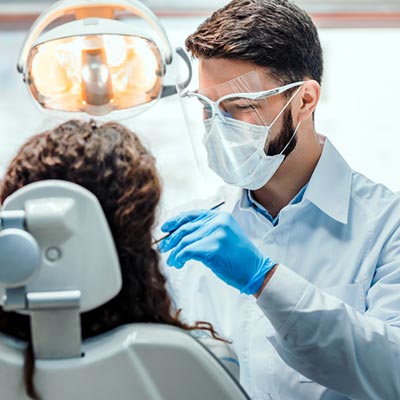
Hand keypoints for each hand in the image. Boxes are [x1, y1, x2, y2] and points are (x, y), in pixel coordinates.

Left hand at [158, 209, 275, 294]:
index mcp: (220, 216)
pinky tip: (179, 263)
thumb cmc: (239, 257)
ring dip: (175, 252)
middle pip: (186, 228)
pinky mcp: (213, 248)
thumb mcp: (225, 235)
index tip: (165, 228)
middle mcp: (218, 221)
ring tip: (173, 261)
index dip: (175, 221)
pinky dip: (179, 258)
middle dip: (171, 239)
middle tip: (164, 248)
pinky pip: (187, 251)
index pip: (192, 215)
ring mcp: (216, 234)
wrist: (255, 270)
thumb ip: (207, 230)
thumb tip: (181, 234)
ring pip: (184, 241)